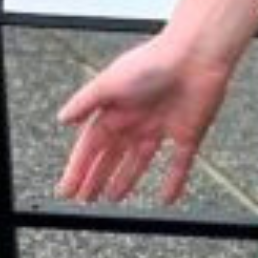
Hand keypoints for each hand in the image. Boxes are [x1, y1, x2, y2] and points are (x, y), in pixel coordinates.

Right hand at [57, 30, 239, 206]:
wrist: (196, 57)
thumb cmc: (152, 63)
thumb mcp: (109, 82)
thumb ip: (85, 101)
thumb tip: (62, 119)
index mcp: (115, 110)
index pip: (91, 146)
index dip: (78, 168)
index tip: (68, 189)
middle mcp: (135, 121)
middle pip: (111, 157)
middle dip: (96, 177)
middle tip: (85, 200)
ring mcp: (160, 129)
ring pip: (138, 162)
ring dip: (125, 180)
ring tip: (113, 198)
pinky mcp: (186, 135)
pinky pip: (178, 164)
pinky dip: (173, 182)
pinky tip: (166, 199)